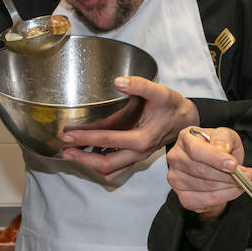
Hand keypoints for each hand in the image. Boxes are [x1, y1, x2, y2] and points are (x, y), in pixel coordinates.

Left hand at [60, 77, 198, 181]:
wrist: (186, 120)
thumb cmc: (172, 106)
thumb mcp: (160, 92)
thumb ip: (140, 85)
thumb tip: (118, 81)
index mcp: (142, 138)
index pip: (109, 140)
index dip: (87, 138)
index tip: (69, 135)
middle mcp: (139, 152)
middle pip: (106, 163)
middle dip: (83, 158)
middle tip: (65, 149)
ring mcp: (137, 157)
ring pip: (110, 169)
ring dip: (90, 164)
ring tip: (72, 154)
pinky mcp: (136, 157)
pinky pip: (116, 169)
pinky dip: (101, 166)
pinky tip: (90, 155)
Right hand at [164, 125, 247, 217]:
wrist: (216, 165)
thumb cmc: (219, 148)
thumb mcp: (226, 135)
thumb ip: (224, 138)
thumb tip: (222, 149)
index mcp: (186, 138)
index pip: (196, 150)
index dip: (216, 159)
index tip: (233, 165)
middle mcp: (176, 158)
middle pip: (201, 171)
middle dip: (228, 175)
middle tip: (246, 175)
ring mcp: (177, 179)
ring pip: (205, 187)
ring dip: (228, 187)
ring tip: (241, 182)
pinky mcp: (183, 196)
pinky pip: (204, 201)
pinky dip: (222, 197)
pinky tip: (231, 190)